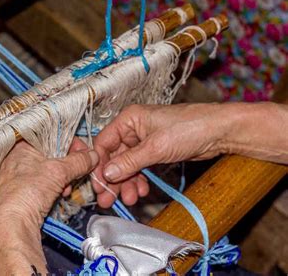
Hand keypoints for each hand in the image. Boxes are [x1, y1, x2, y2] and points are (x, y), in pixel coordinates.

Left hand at [0, 140, 98, 274]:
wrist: (11, 225)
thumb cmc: (24, 193)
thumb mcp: (58, 171)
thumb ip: (78, 161)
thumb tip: (91, 156)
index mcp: (22, 146)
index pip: (52, 136)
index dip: (70, 144)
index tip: (84, 153)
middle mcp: (18, 159)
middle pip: (52, 155)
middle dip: (69, 165)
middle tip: (79, 171)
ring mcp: (19, 177)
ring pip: (49, 172)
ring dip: (64, 179)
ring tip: (68, 187)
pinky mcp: (23, 194)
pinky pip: (44, 186)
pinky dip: (55, 189)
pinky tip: (60, 195)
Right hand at [92, 103, 231, 207]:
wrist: (220, 131)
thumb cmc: (190, 128)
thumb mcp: (156, 147)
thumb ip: (129, 161)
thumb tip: (107, 174)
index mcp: (129, 119)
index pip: (104, 143)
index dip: (100, 165)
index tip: (99, 185)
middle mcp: (133, 129)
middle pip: (114, 157)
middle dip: (112, 179)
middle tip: (108, 199)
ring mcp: (144, 141)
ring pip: (126, 165)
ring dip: (126, 183)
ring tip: (130, 199)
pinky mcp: (155, 151)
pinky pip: (139, 168)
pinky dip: (138, 180)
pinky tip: (141, 191)